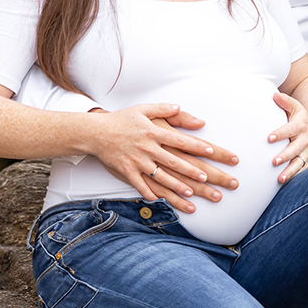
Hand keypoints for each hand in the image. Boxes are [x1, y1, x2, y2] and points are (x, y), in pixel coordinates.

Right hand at [85, 104, 239, 208]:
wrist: (96, 131)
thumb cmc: (122, 119)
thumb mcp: (143, 109)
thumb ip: (164, 109)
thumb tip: (181, 107)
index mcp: (154, 131)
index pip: (179, 140)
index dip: (195, 145)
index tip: (210, 150)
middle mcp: (147, 147)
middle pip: (174, 161)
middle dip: (191, 170)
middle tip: (207, 178)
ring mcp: (137, 160)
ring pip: (160, 176)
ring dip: (175, 185)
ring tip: (190, 193)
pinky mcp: (126, 170)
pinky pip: (139, 185)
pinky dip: (149, 193)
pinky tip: (160, 200)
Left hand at [269, 88, 307, 182]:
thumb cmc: (302, 116)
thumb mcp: (296, 106)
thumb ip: (285, 101)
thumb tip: (274, 94)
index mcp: (301, 125)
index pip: (290, 129)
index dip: (280, 133)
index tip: (269, 138)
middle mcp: (306, 140)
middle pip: (295, 149)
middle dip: (285, 156)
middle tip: (274, 161)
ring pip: (299, 163)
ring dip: (290, 171)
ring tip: (280, 178)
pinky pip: (302, 170)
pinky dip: (295, 177)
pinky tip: (284, 183)